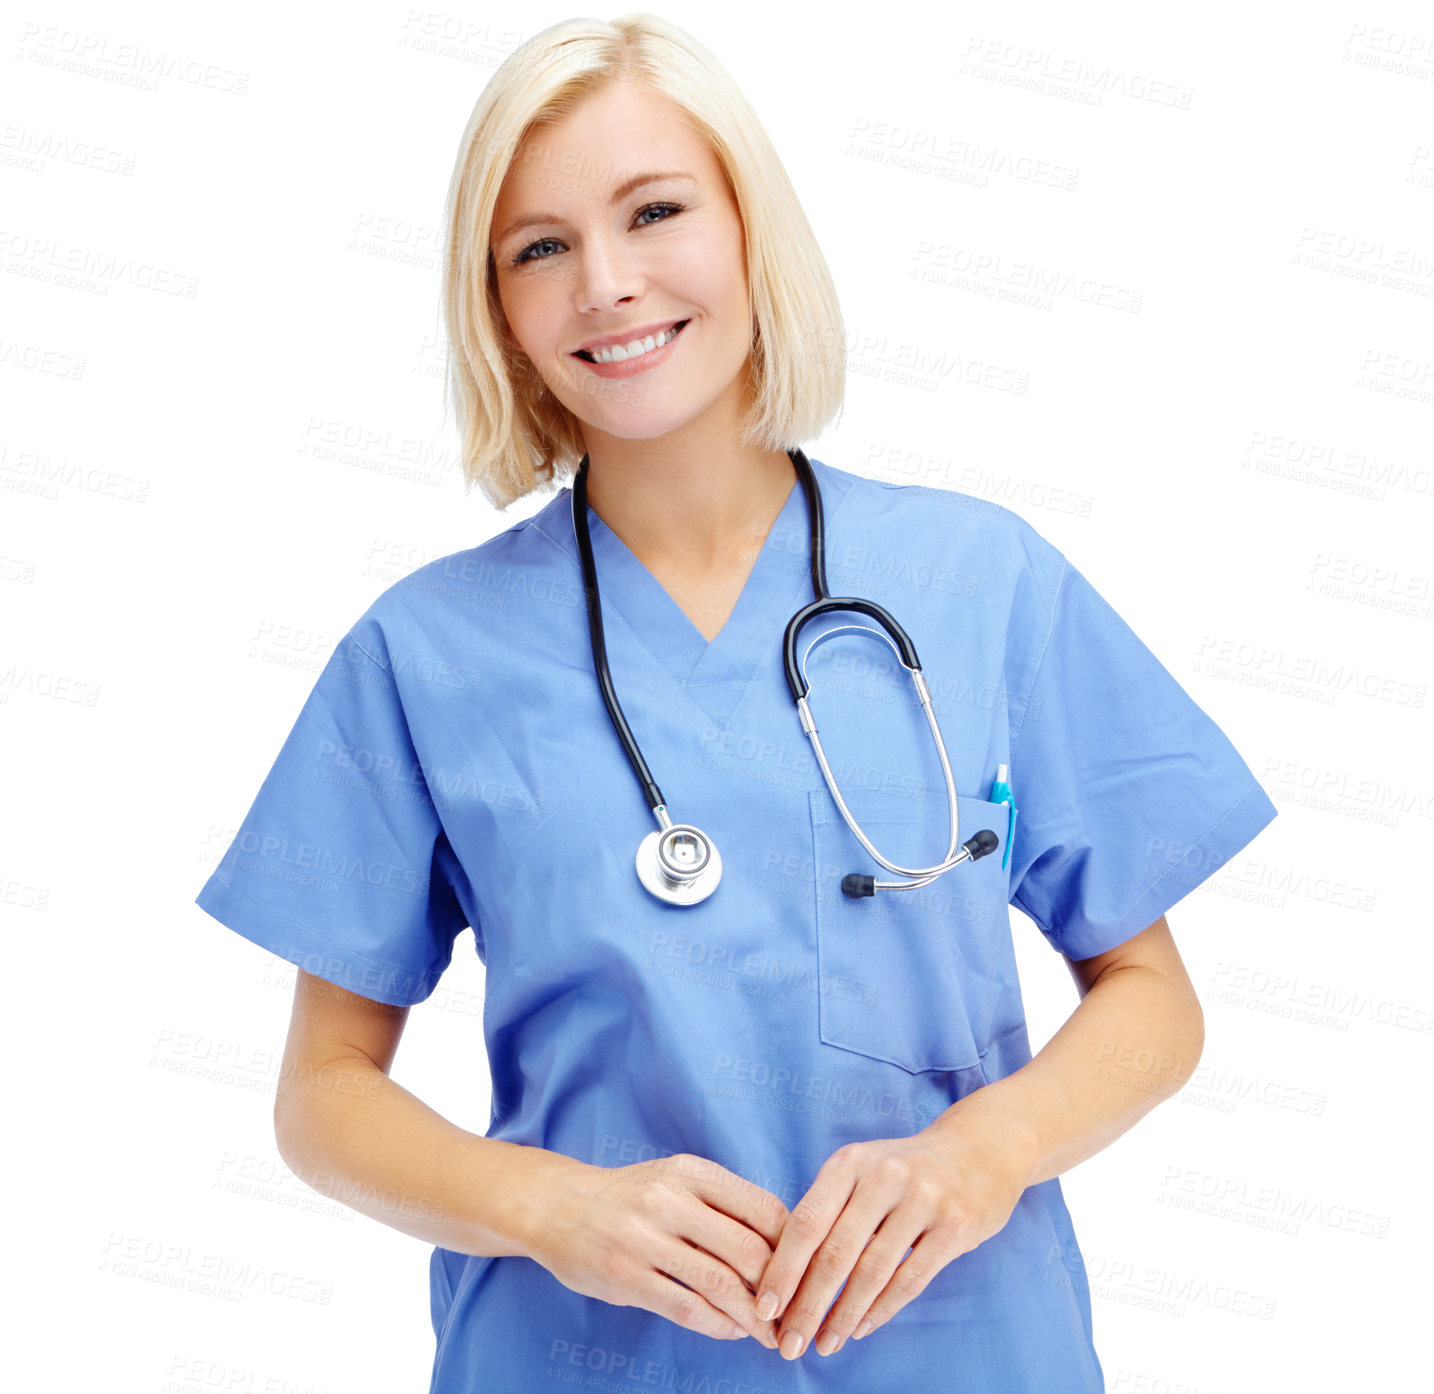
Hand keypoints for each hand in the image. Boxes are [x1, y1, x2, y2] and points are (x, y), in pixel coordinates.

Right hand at [526, 1151, 787, 1347]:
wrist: (557, 1206)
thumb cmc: (632, 1197)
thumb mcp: (676, 1179)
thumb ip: (723, 1204)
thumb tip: (785, 1246)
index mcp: (691, 1172)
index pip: (763, 1209)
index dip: (793, 1246)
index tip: (806, 1271)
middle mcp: (670, 1199)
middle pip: (748, 1249)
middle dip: (780, 1289)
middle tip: (796, 1312)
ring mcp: (645, 1239)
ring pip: (721, 1284)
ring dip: (754, 1317)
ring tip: (772, 1334)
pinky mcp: (626, 1276)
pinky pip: (687, 1308)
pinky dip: (719, 1326)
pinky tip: (733, 1331)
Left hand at [753, 1117, 1032, 1359]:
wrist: (980, 1147)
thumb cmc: (904, 1169)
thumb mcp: (862, 1170)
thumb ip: (828, 1209)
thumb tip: (783, 1272)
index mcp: (850, 1162)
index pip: (806, 1222)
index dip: (782, 1269)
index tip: (763, 1308)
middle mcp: (883, 1176)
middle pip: (835, 1253)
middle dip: (807, 1305)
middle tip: (789, 1344)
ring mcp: (923, 1200)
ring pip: (872, 1272)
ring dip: (843, 1315)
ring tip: (824, 1344)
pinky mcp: (955, 1226)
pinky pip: (910, 1279)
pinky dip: (881, 1310)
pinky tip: (860, 1328)